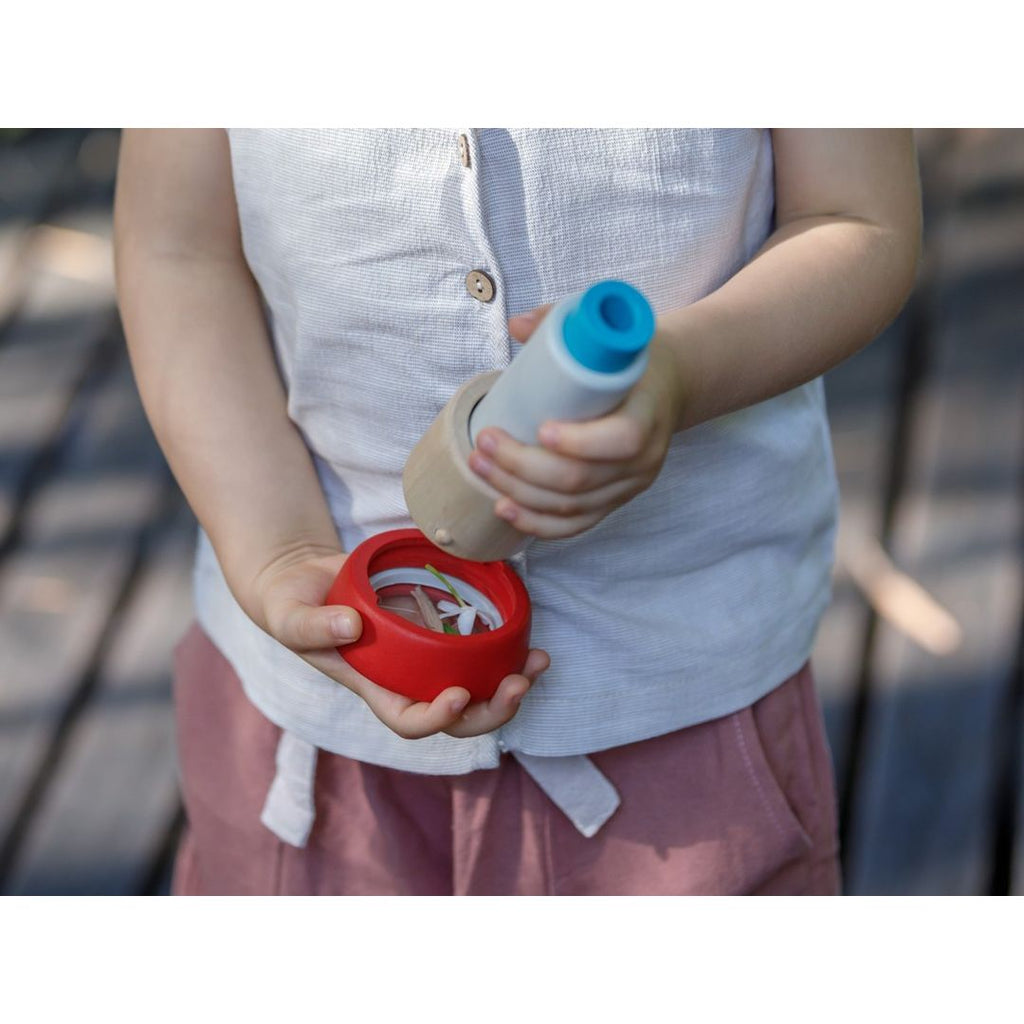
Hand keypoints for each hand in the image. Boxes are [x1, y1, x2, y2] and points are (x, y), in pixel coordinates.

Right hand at [247, 544, 549, 739]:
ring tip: (539, 661)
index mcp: (374, 688)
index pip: (409, 721)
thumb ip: (313, 626)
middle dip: (492, 709)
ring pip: (478, 686)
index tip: (457, 695)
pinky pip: (478, 648)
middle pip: (457, 716)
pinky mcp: (440, 628)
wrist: (308, 579)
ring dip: (512, 682)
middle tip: (519, 683)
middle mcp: (406, 680)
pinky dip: (506, 646)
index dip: (437, 719)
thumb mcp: (290, 616)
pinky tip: (528, 633)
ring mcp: (426, 657)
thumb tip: (352, 626)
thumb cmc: (292, 606)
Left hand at [467, 305, 685, 539]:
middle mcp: (644, 460)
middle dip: (523, 465)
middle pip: (580, 479)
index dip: (579, 442)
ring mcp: (628, 487)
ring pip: (570, 506)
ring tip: (481, 466)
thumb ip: (563, 323)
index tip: (540, 428)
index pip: (622, 440)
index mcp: (649, 414)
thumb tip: (516, 325)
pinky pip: (574, 526)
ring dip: (518, 491)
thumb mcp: (609, 337)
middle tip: (486, 441)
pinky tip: (505, 508)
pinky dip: (536, 523)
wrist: (666, 388)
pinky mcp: (612, 502)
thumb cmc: (631, 361)